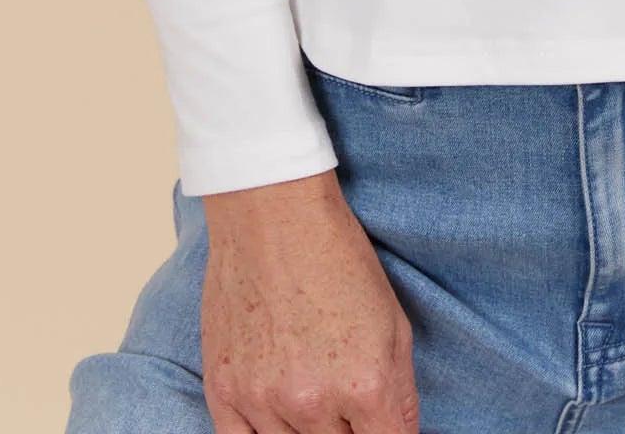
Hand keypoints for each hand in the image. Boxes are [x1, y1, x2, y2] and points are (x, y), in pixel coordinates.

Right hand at [199, 169, 418, 432]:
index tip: (375, 424)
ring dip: (306, 431)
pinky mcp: (223, 391)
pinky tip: (274, 412)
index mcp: (365, 386)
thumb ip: (401, 394)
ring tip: (308, 388)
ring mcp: (263, 400)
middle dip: (348, 432)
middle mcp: (313, 403)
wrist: (272, 213)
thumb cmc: (337, 258)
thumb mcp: (394, 322)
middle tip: (343, 399)